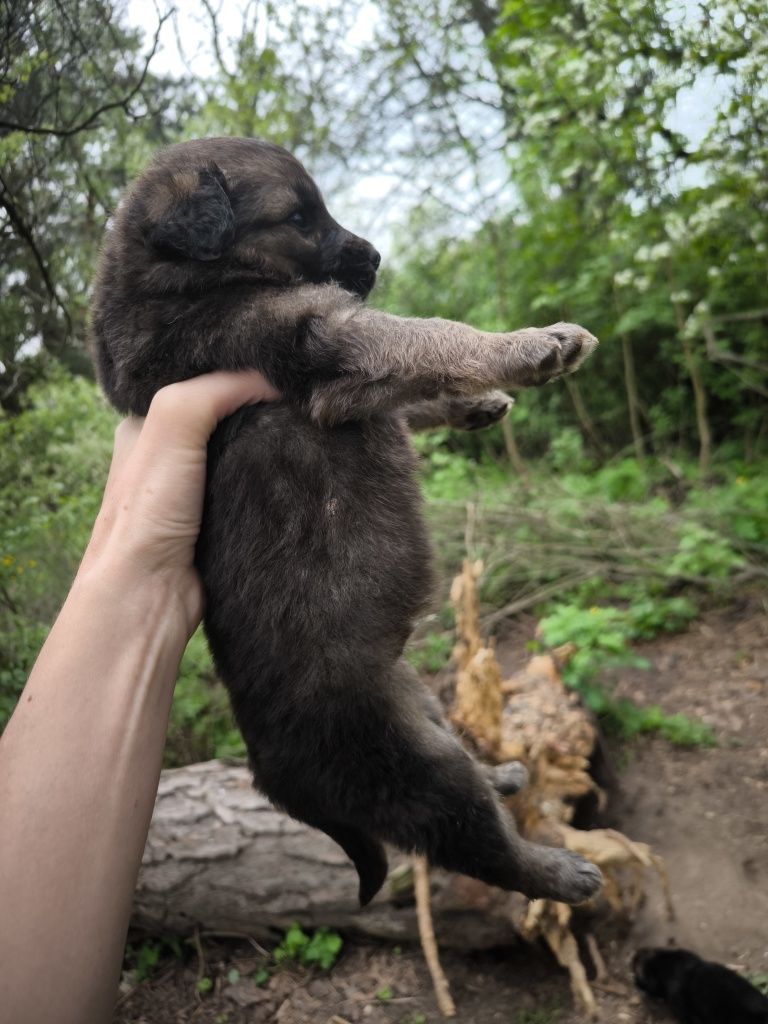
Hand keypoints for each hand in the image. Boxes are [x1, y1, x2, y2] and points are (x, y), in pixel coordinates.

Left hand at [81, 372, 278, 634]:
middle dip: (263, 404)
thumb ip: (215, 389)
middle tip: (304, 393)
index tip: (279, 361)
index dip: (236, 368)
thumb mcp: (171, 425)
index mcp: (148, 423)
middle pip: (229, 413)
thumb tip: (275, 379)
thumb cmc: (146, 512)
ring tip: (312, 425)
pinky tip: (302, 466)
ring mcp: (199, 488)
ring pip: (248, 450)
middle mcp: (172, 453)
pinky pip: (258, 487)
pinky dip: (277, 478)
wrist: (150, 594)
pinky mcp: (224, 519)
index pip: (200, 379)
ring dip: (274, 444)